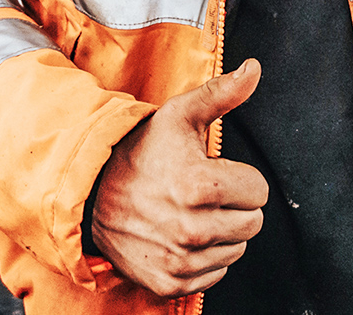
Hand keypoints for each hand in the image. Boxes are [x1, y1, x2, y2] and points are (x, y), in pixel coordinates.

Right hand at [88, 58, 267, 295]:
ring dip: (222, 231)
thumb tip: (254, 69)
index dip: (241, 177)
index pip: (258, 192)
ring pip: (236, 249)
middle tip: (206, 192)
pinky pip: (215, 274)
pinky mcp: (169, 282)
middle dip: (236, 204)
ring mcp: (180, 260)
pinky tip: (183, 234)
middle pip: (252, 223)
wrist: (94, 192)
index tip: (216, 171)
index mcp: (200, 186)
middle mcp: (191, 229)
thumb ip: (222, 93)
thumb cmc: (142, 150)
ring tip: (192, 210)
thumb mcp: (180, 114)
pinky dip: (206, 256)